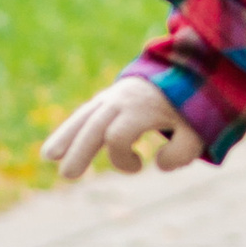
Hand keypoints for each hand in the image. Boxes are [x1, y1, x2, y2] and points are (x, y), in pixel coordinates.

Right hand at [40, 74, 204, 181]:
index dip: (122, 158)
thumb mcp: (197, 131)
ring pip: (84, 115)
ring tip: (48, 157)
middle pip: (95, 125)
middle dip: (80, 150)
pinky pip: (85, 113)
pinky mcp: (108, 98)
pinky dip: (70, 128)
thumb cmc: (192, 108)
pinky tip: (55, 148)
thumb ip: (182, 153)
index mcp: (143, 107)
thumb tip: (157, 165)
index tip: (140, 165)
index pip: (118, 135)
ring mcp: (113, 96)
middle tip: (67, 175)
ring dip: (66, 136)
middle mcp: (123, 99)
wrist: (186, 71)